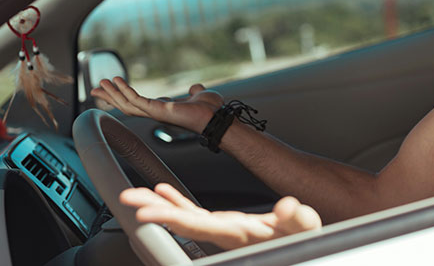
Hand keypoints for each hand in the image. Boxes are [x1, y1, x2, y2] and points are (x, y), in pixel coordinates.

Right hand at [91, 78, 222, 132]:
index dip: (124, 96)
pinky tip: (116, 81)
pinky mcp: (157, 111)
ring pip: (126, 105)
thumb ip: (194, 91)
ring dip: (113, 94)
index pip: (138, 104)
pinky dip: (125, 90)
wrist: (216, 117)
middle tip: (96, 88)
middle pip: (126, 106)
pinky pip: (135, 100)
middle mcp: (156, 113)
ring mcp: (155, 113)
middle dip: (110, 97)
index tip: (113, 88)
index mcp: (163, 110)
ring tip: (102, 82)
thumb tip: (195, 88)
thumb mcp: (200, 95)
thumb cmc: (211, 110)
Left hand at [120, 183, 321, 249]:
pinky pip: (194, 211)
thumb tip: (285, 206)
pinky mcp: (223, 223)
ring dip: (159, 204)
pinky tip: (163, 189)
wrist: (303, 244)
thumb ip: (295, 217)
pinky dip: (177, 199)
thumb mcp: (305, 225)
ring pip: (183, 216)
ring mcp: (220, 228)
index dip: (170, 217)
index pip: (197, 225)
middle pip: (181, 222)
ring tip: (137, 194)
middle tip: (128, 200)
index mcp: (237, 233)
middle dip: (154, 210)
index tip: (146, 212)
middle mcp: (223, 232)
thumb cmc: (303, 237)